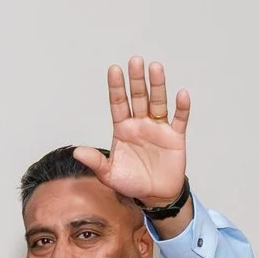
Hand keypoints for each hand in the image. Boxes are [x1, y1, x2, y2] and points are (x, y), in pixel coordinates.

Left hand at [71, 55, 189, 211]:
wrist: (154, 196)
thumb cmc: (130, 183)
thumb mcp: (109, 175)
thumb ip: (95, 162)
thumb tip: (76, 152)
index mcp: (122, 129)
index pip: (118, 103)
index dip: (116, 87)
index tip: (114, 69)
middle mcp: (140, 124)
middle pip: (138, 97)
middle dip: (136, 80)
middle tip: (135, 61)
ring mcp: (158, 128)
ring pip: (158, 102)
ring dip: (157, 86)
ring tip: (155, 67)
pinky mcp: (175, 137)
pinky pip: (180, 119)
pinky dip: (182, 108)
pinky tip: (181, 94)